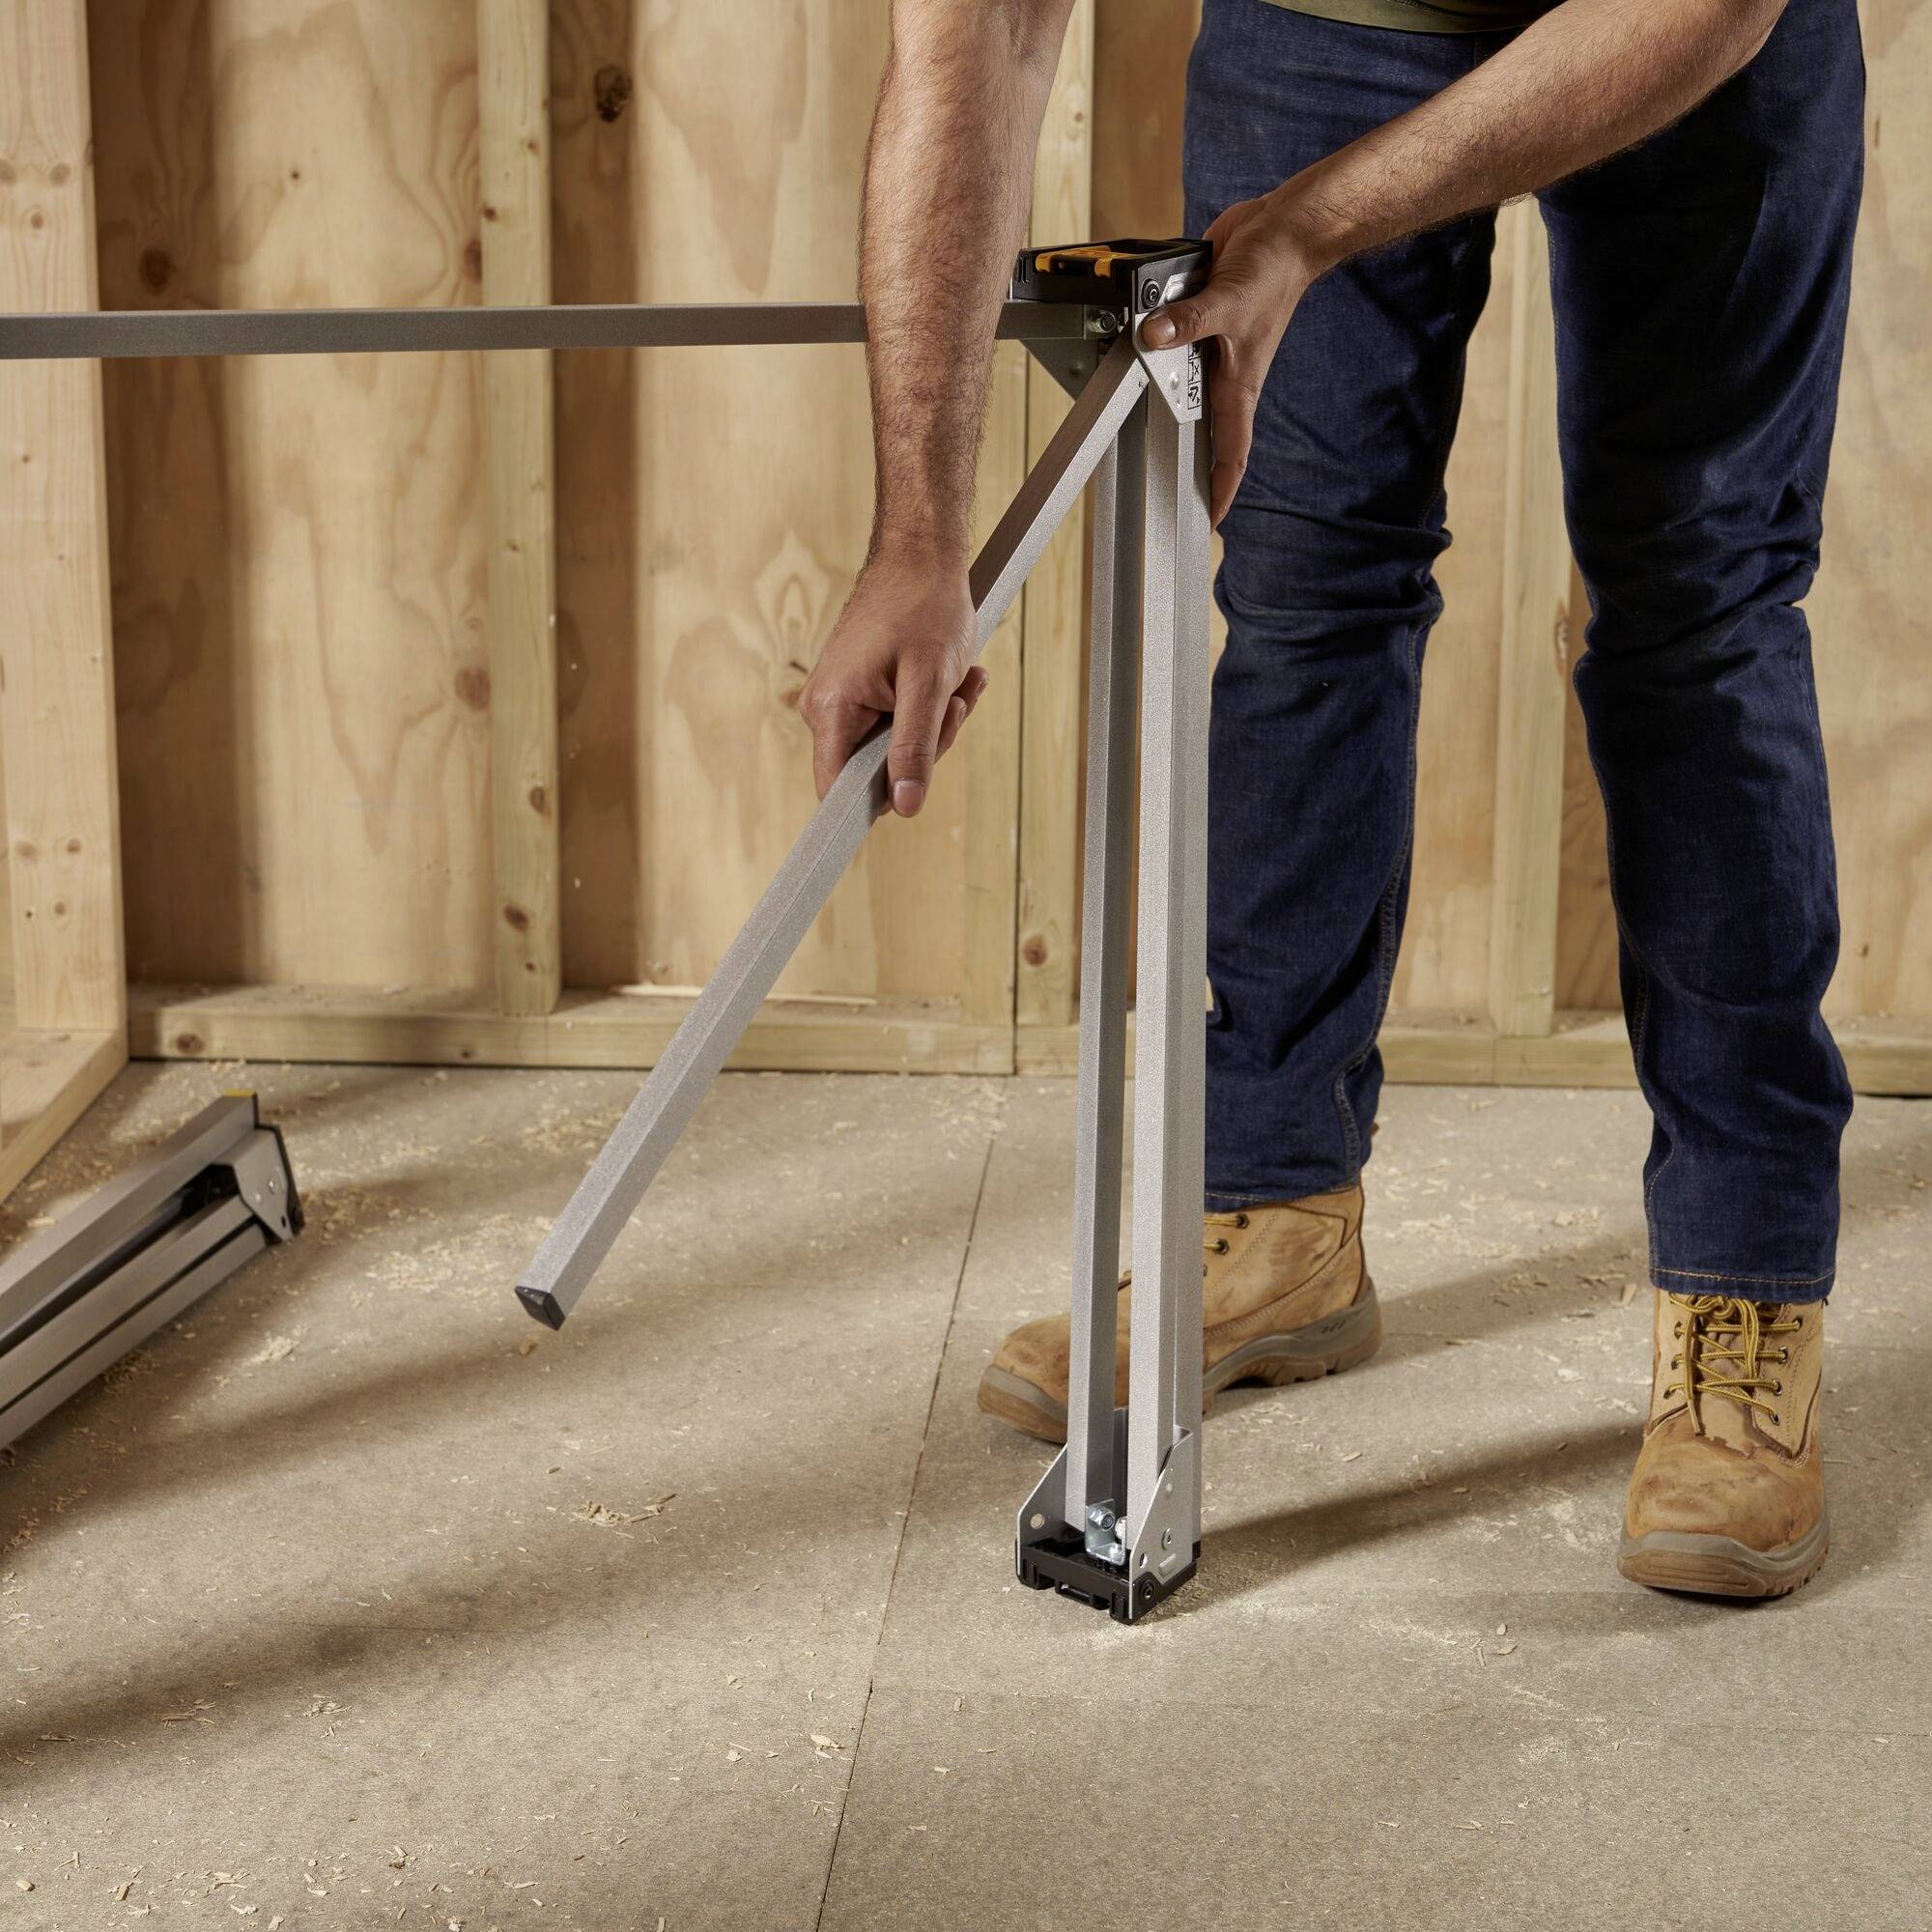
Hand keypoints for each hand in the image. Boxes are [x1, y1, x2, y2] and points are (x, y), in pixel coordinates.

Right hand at [798, 552, 988, 815]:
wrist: (920, 556)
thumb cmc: (925, 607)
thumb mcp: (929, 684)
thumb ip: (915, 750)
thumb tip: (904, 807)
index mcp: (832, 709)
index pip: (835, 789)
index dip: (874, 802)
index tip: (913, 794)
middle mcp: (826, 708)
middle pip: (875, 770)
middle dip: (927, 745)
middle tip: (954, 705)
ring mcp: (841, 699)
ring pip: (892, 746)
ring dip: (936, 722)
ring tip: (959, 682)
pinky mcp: (859, 690)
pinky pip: (895, 721)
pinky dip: (929, 706)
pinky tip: (952, 679)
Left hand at [1140, 186, 1339, 526]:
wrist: (1285, 229)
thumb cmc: (1275, 271)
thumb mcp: (1229, 301)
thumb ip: (1188, 321)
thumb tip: (1152, 335)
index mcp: (1238, 385)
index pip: (1230, 453)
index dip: (1220, 491)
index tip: (1209, 522)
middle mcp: (1225, 372)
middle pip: (1200, 429)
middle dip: (1186, 461)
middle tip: (1161, 490)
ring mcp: (1212, 347)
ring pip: (1179, 383)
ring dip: (1158, 393)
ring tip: (1131, 424)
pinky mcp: (1199, 318)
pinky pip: (1172, 339)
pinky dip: (1155, 341)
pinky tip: (1135, 342)